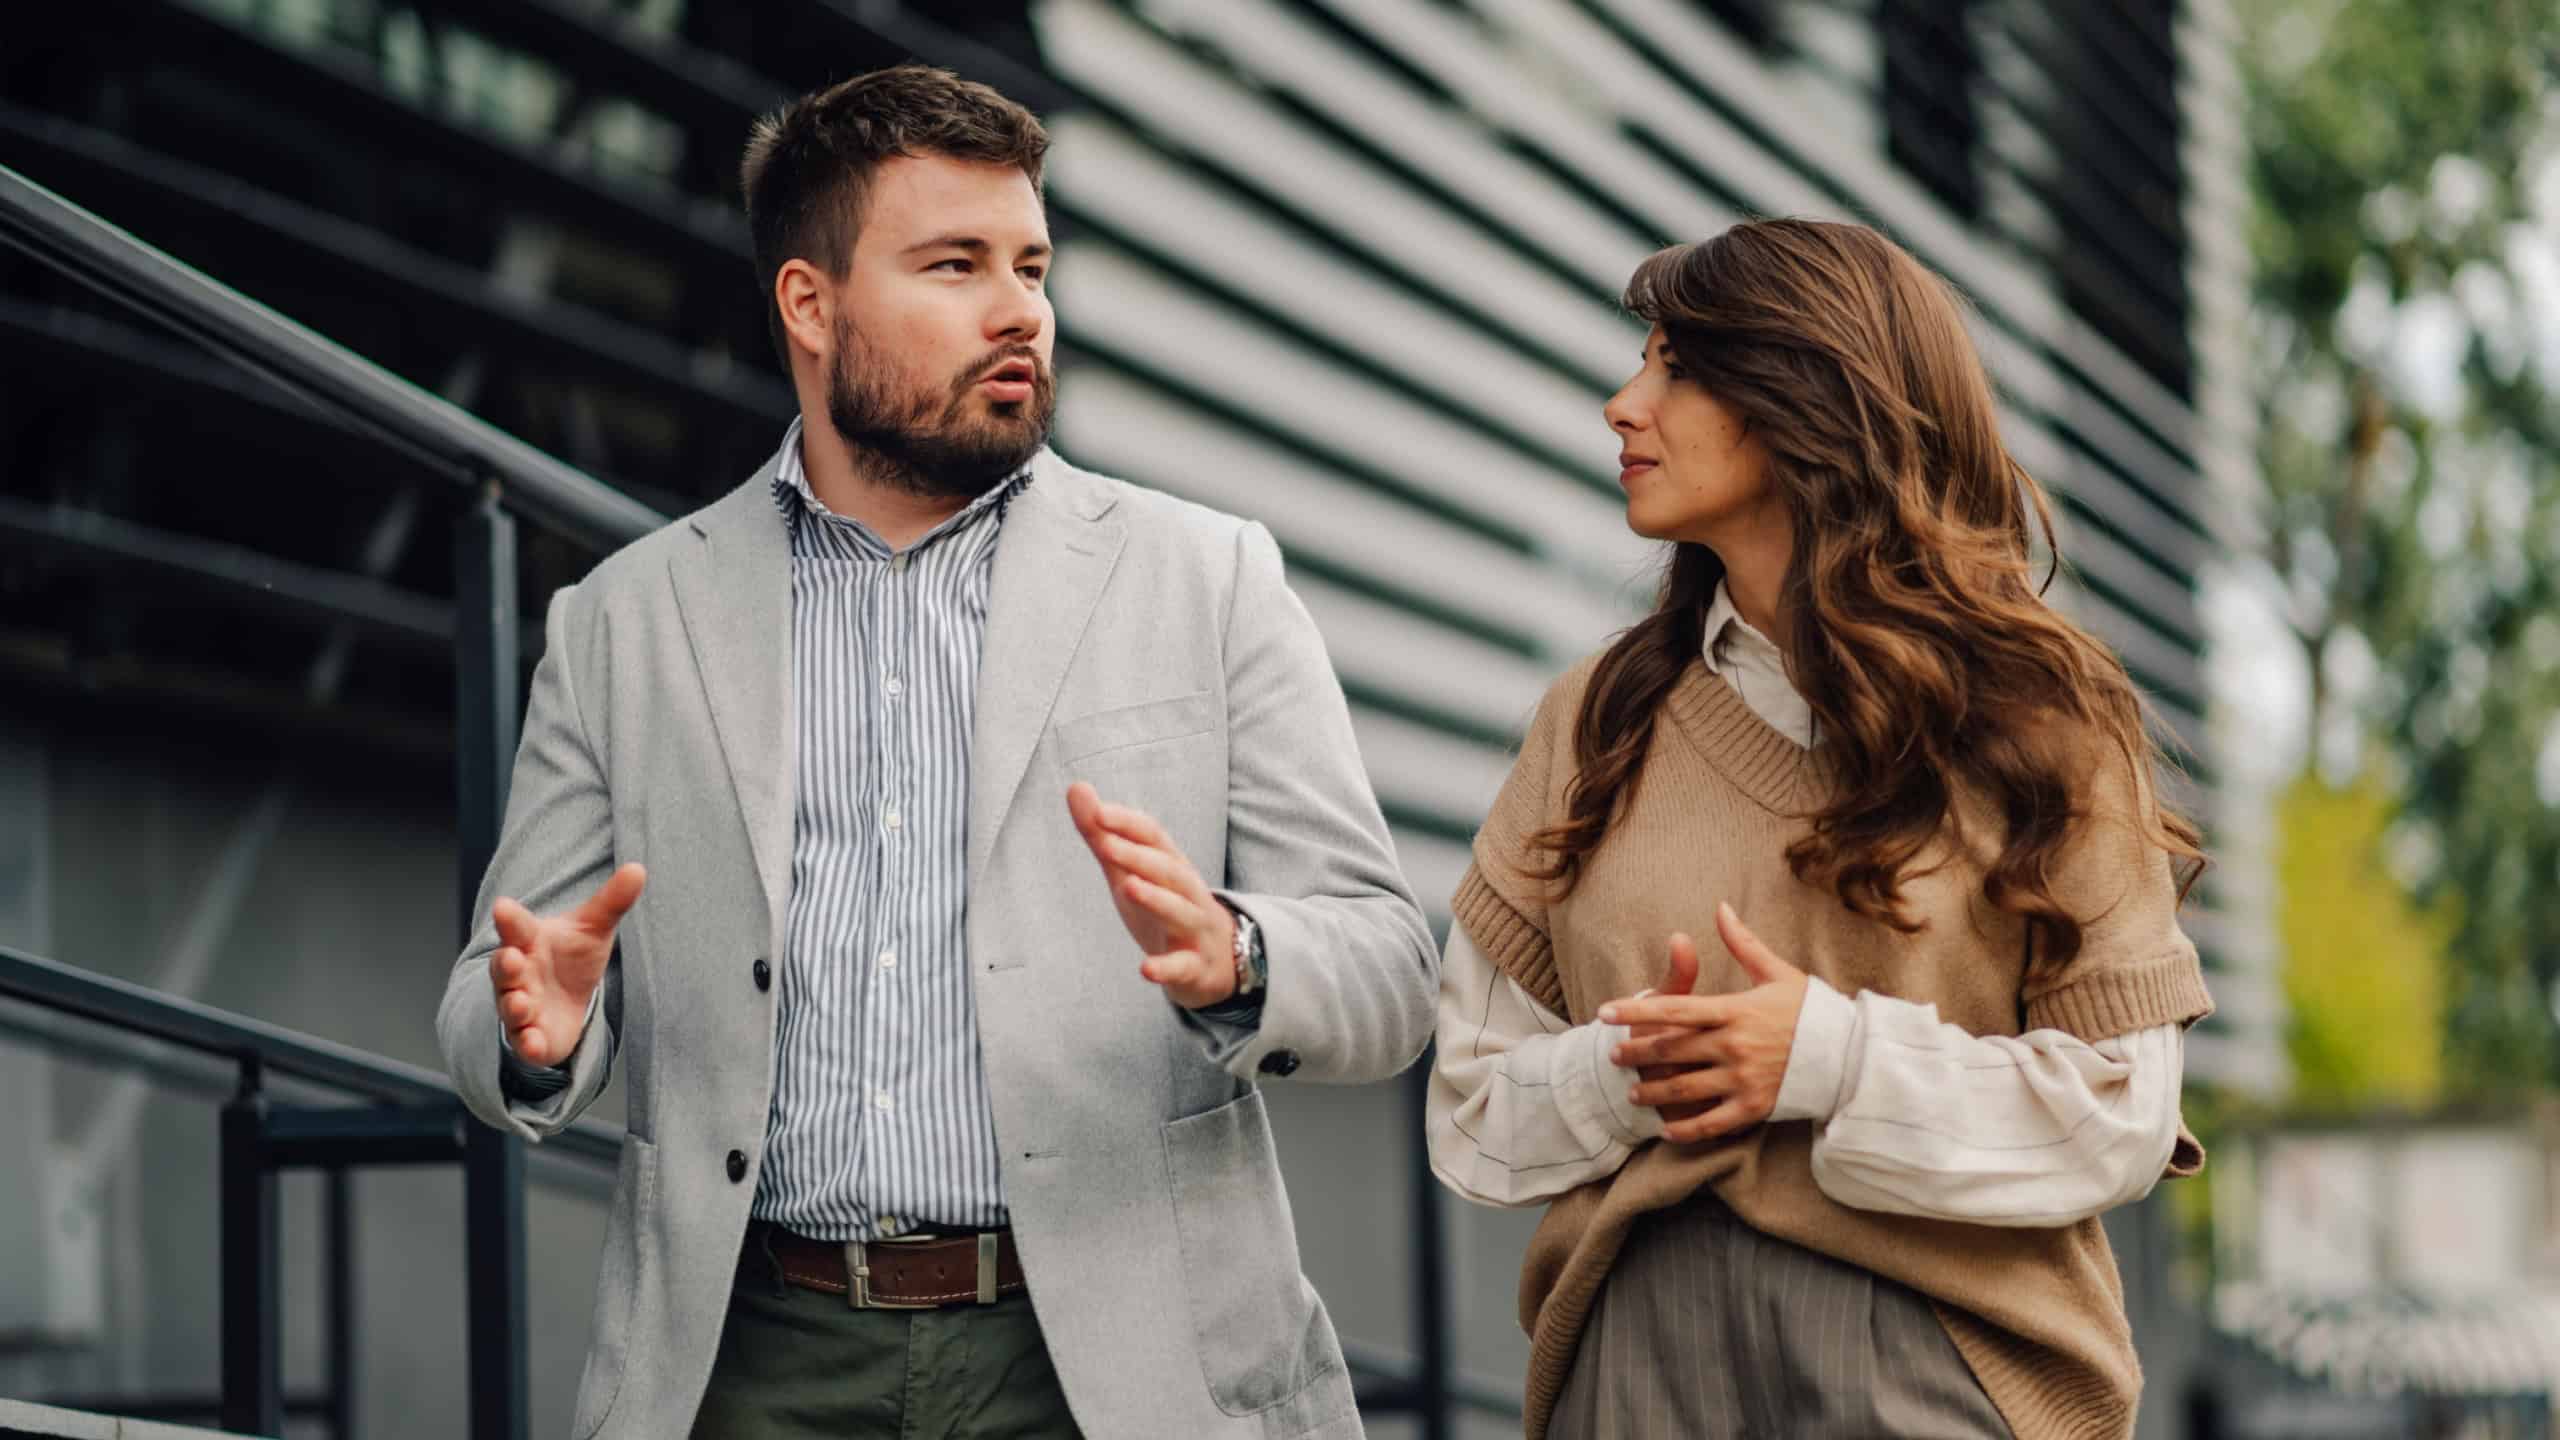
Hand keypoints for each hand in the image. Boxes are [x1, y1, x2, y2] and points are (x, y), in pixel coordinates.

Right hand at [488, 863, 643, 1066]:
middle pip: (504, 968)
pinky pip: (524, 1042)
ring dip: (514, 1005)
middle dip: (505, 964)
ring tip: (522, 1003)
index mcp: (529, 941)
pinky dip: (527, 1043)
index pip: (516, 927)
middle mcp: (518, 973)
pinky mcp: (530, 1036)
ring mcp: (520, 1005)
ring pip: (509, 1005)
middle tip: (511, 958)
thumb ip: (611, 901)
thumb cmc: (570, 957)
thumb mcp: (593, 928)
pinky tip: (534, 1043)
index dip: (510, 918)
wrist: (564, 1001)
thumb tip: (638, 868)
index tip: (503, 906)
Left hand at [1067, 782, 1238, 1008]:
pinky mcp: (1195, 966)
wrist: (1216, 962)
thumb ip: (1103, 836)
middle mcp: (1188, 892)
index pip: (1154, 837)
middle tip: (1107, 846)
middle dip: (1140, 857)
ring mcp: (1195, 929)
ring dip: (1156, 899)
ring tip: (1129, 888)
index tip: (1099, 812)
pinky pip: (1183, 966)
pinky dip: (1166, 968)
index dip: (1128, 824)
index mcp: (1171, 865)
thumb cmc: (1165, 908)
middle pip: (1169, 870)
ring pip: (1180, 911)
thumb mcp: (1130, 872)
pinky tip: (1145, 969)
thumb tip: (1076, 787)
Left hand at [1599, 902, 1808, 1143]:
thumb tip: (1721, 908)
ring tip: (1632, 1093)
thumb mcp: (1778, 973)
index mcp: (1736, 1010)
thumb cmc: (1813, 1011)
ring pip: (1684, 1089)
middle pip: (1671, 1050)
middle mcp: (1734, 1045)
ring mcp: (1743, 1079)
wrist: (1852, 1053)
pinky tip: (1667, 1131)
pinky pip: (1712, 1122)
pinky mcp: (1755, 1107)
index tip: (1605, 1013)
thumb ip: (1744, 943)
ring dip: (1652, 1093)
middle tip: (1613, 1056)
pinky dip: (1686, 1130)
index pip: (1674, 1009)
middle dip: (1637, 1054)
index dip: (1635, 1011)